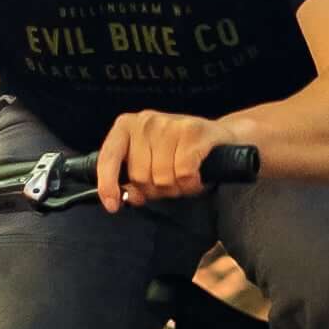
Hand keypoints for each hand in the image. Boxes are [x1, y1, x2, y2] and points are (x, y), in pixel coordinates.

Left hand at [95, 110, 223, 211]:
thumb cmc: (180, 152)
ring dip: (176, 188)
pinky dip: (190, 184)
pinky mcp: (192, 131)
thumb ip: (134, 180)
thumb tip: (129, 197)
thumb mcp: (150, 162)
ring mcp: (168, 124)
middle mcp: (145, 122)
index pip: (108, 157)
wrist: (221, 137)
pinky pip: (183, 174)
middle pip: (140, 175)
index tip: (113, 205)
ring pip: (162, 178)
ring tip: (184, 179)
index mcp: (126, 126)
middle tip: (170, 183)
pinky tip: (196, 178)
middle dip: (156, 190)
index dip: (107, 184)